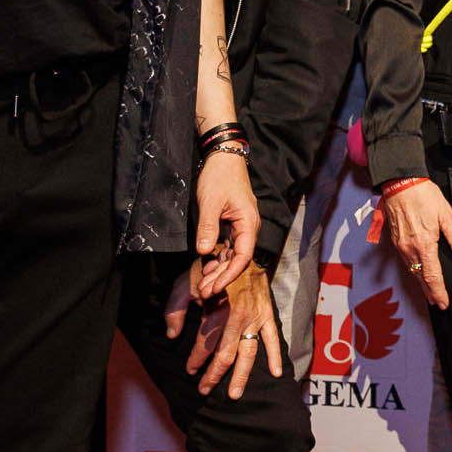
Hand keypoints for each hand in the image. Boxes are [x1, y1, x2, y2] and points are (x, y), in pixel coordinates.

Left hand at [181, 262, 282, 398]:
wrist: (240, 251)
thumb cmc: (210, 269)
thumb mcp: (185, 284)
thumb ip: (174, 310)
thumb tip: (172, 335)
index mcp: (218, 310)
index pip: (205, 343)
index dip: (195, 359)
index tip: (189, 369)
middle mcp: (238, 317)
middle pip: (226, 353)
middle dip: (214, 374)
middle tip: (204, 389)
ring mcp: (256, 317)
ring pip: (248, 352)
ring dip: (241, 375)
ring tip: (235, 393)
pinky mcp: (267, 315)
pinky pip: (272, 338)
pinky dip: (275, 356)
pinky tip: (275, 373)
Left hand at [193, 150, 258, 297]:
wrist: (223, 158)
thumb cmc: (220, 177)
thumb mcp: (210, 202)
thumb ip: (208, 228)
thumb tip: (205, 251)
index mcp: (248, 223)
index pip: (242, 257)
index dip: (229, 274)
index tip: (215, 287)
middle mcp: (248, 228)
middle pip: (237, 260)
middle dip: (221, 277)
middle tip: (204, 292)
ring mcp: (240, 227)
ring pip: (231, 256)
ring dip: (218, 271)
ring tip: (203, 285)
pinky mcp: (231, 225)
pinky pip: (227, 247)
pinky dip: (217, 259)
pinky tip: (206, 268)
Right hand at [385, 180, 451, 309]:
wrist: (400, 184)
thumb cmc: (423, 195)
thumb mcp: (446, 215)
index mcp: (424, 243)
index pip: (432, 275)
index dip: (438, 291)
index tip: (444, 303)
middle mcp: (410, 248)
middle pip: (420, 277)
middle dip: (430, 292)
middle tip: (438, 304)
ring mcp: (401, 245)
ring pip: (412, 271)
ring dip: (421, 283)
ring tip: (430, 293)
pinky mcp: (395, 241)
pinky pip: (405, 262)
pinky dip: (413, 272)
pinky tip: (418, 274)